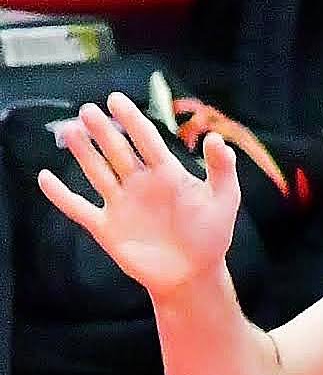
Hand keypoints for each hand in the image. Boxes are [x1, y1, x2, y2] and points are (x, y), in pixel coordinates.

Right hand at [37, 92, 241, 298]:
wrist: (193, 275)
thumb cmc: (211, 235)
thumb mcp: (224, 199)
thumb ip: (222, 169)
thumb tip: (216, 138)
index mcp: (167, 174)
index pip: (146, 140)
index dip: (132, 120)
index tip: (116, 100)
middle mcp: (140, 184)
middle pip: (117, 151)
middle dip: (103, 131)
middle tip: (89, 111)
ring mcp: (122, 204)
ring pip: (97, 172)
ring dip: (84, 153)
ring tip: (70, 130)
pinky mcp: (107, 228)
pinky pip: (79, 209)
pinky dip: (61, 196)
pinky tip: (45, 178)